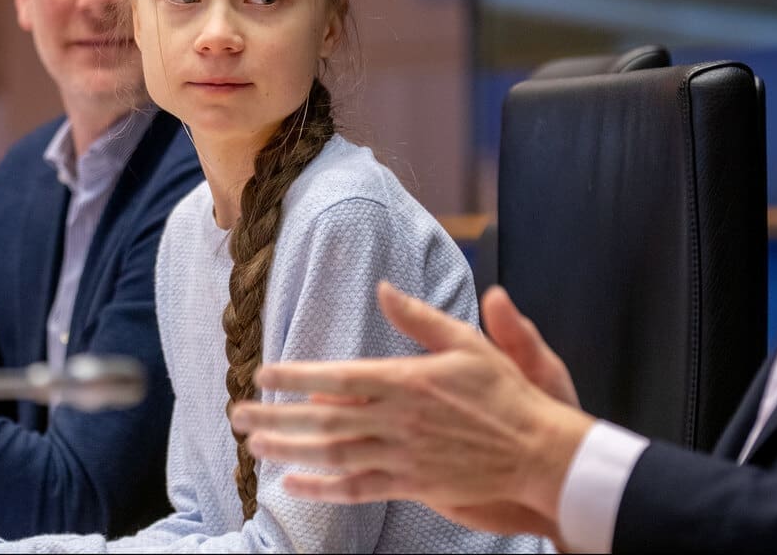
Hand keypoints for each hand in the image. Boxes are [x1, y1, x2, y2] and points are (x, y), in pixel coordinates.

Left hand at [230, 281, 592, 528]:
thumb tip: (383, 288)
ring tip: (254, 446)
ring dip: (289, 451)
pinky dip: (323, 488)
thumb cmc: (504, 392)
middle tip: (236, 416)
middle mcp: (398, 420)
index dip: (296, 376)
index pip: (338, 377)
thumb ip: (420, 318)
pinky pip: (358, 488)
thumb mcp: (467, 342)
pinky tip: (293, 484)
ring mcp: (403, 456)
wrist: (540, 450)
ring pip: (334, 455)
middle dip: (275, 417)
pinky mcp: (412, 484)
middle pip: (323, 420)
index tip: (263, 374)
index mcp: (407, 380)